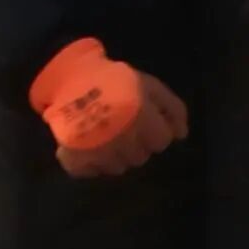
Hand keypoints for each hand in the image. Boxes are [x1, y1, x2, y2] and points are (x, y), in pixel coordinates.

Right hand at [31, 40, 190, 178]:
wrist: (66, 75)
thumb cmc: (111, 79)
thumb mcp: (148, 84)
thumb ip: (172, 107)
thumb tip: (182, 135)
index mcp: (142, 118)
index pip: (161, 141)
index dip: (154, 132)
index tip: (143, 123)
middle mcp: (123, 138)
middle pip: (140, 157)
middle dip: (135, 144)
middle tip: (121, 127)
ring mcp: (99, 151)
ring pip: (118, 168)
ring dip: (114, 155)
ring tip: (104, 136)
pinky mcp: (75, 158)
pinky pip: (90, 172)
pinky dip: (89, 164)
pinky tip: (87, 148)